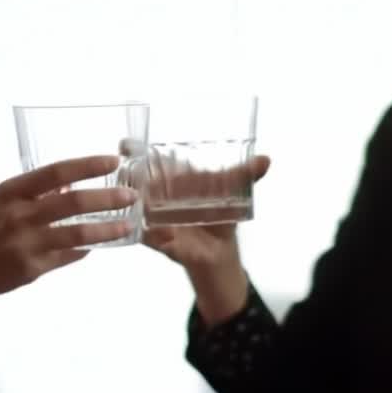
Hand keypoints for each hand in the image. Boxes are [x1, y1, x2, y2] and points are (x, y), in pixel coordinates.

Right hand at [0, 155, 137, 307]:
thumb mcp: (1, 203)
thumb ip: (35, 193)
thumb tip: (73, 184)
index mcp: (11, 192)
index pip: (56, 171)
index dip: (87, 165)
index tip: (113, 160)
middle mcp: (18, 215)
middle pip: (72, 202)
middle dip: (107, 197)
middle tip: (131, 196)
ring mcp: (26, 243)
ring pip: (77, 234)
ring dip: (106, 229)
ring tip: (127, 225)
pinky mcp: (31, 268)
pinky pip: (68, 256)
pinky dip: (86, 250)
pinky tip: (100, 245)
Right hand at [142, 155, 269, 325]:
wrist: (219, 249)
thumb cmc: (219, 211)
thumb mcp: (233, 190)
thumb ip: (246, 175)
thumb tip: (266, 159)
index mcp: (172, 177)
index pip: (146, 158)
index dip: (131, 149)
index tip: (125, 143)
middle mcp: (156, 194)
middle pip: (132, 181)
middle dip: (129, 176)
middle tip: (133, 175)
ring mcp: (153, 217)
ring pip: (134, 208)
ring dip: (138, 206)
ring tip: (148, 205)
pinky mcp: (156, 239)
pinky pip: (146, 237)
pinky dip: (152, 237)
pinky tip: (165, 237)